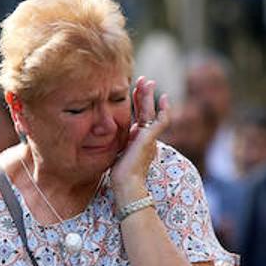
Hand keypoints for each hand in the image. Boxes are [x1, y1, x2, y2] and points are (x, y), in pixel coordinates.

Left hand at [111, 76, 169, 201]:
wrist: (126, 184)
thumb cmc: (118, 175)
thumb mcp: (114, 153)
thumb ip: (114, 143)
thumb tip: (100, 134)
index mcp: (137, 141)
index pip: (139, 118)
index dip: (137, 103)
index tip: (133, 91)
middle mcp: (145, 138)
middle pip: (146, 112)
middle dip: (144, 95)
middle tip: (143, 80)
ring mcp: (149, 138)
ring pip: (151, 113)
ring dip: (149, 96)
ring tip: (147, 82)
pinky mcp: (151, 139)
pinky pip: (162, 122)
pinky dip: (164, 111)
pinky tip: (164, 99)